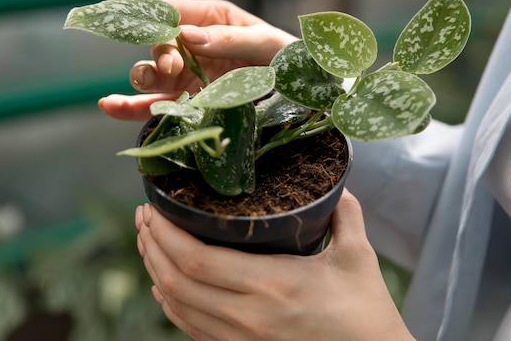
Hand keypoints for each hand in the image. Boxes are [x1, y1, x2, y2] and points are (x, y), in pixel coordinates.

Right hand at [99, 0, 296, 120]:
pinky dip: (132, 108)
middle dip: (159, 55)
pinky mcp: (189, 105)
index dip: (159, 22)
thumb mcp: (264, 42)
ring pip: (151, 76)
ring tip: (150, 83)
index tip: (161, 36)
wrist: (304, 96)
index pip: (173, 13)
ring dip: (143, 78)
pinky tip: (111, 106)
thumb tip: (186, 36)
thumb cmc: (288, 59)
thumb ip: (228, 38)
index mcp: (211, 21)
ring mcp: (189, 79)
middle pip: (159, 46)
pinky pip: (155, 106)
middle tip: (173, 68)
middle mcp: (194, 48)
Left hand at [135, 189, 415, 340]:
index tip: (154, 209)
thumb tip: (337, 185)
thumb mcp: (359, 257)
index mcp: (273, 284)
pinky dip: (170, 304)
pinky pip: (190, 328)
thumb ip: (345, 214)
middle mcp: (248, 316)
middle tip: (144, 218)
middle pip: (177, 281)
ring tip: (148, 243)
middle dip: (151, 246)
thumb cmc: (366, 313)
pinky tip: (165, 285)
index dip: (165, 233)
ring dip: (155, 272)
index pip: (196, 259)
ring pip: (178, 306)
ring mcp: (240, 339)